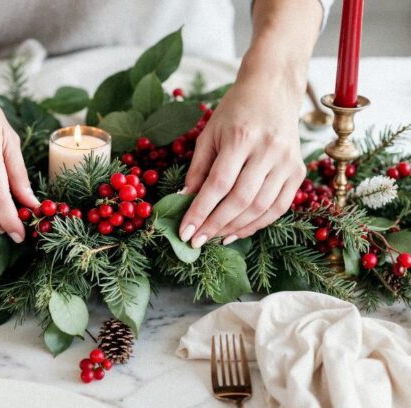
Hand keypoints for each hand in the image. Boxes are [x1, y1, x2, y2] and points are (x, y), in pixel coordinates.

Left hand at [178, 71, 305, 247]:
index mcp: (241, 137)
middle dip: (215, 225)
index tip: (185, 231)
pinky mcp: (298, 171)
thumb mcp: (209, 133)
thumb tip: (185, 200)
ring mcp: (287, 162)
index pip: (218, 184)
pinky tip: (237, 232)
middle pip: (240, 199)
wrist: (273, 90)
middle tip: (197, 241)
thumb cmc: (235, 111)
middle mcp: (268, 150)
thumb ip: (197, 168)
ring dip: (235, 229)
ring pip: (261, 207)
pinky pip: (279, 207)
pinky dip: (257, 224)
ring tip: (214, 239)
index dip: (200, 211)